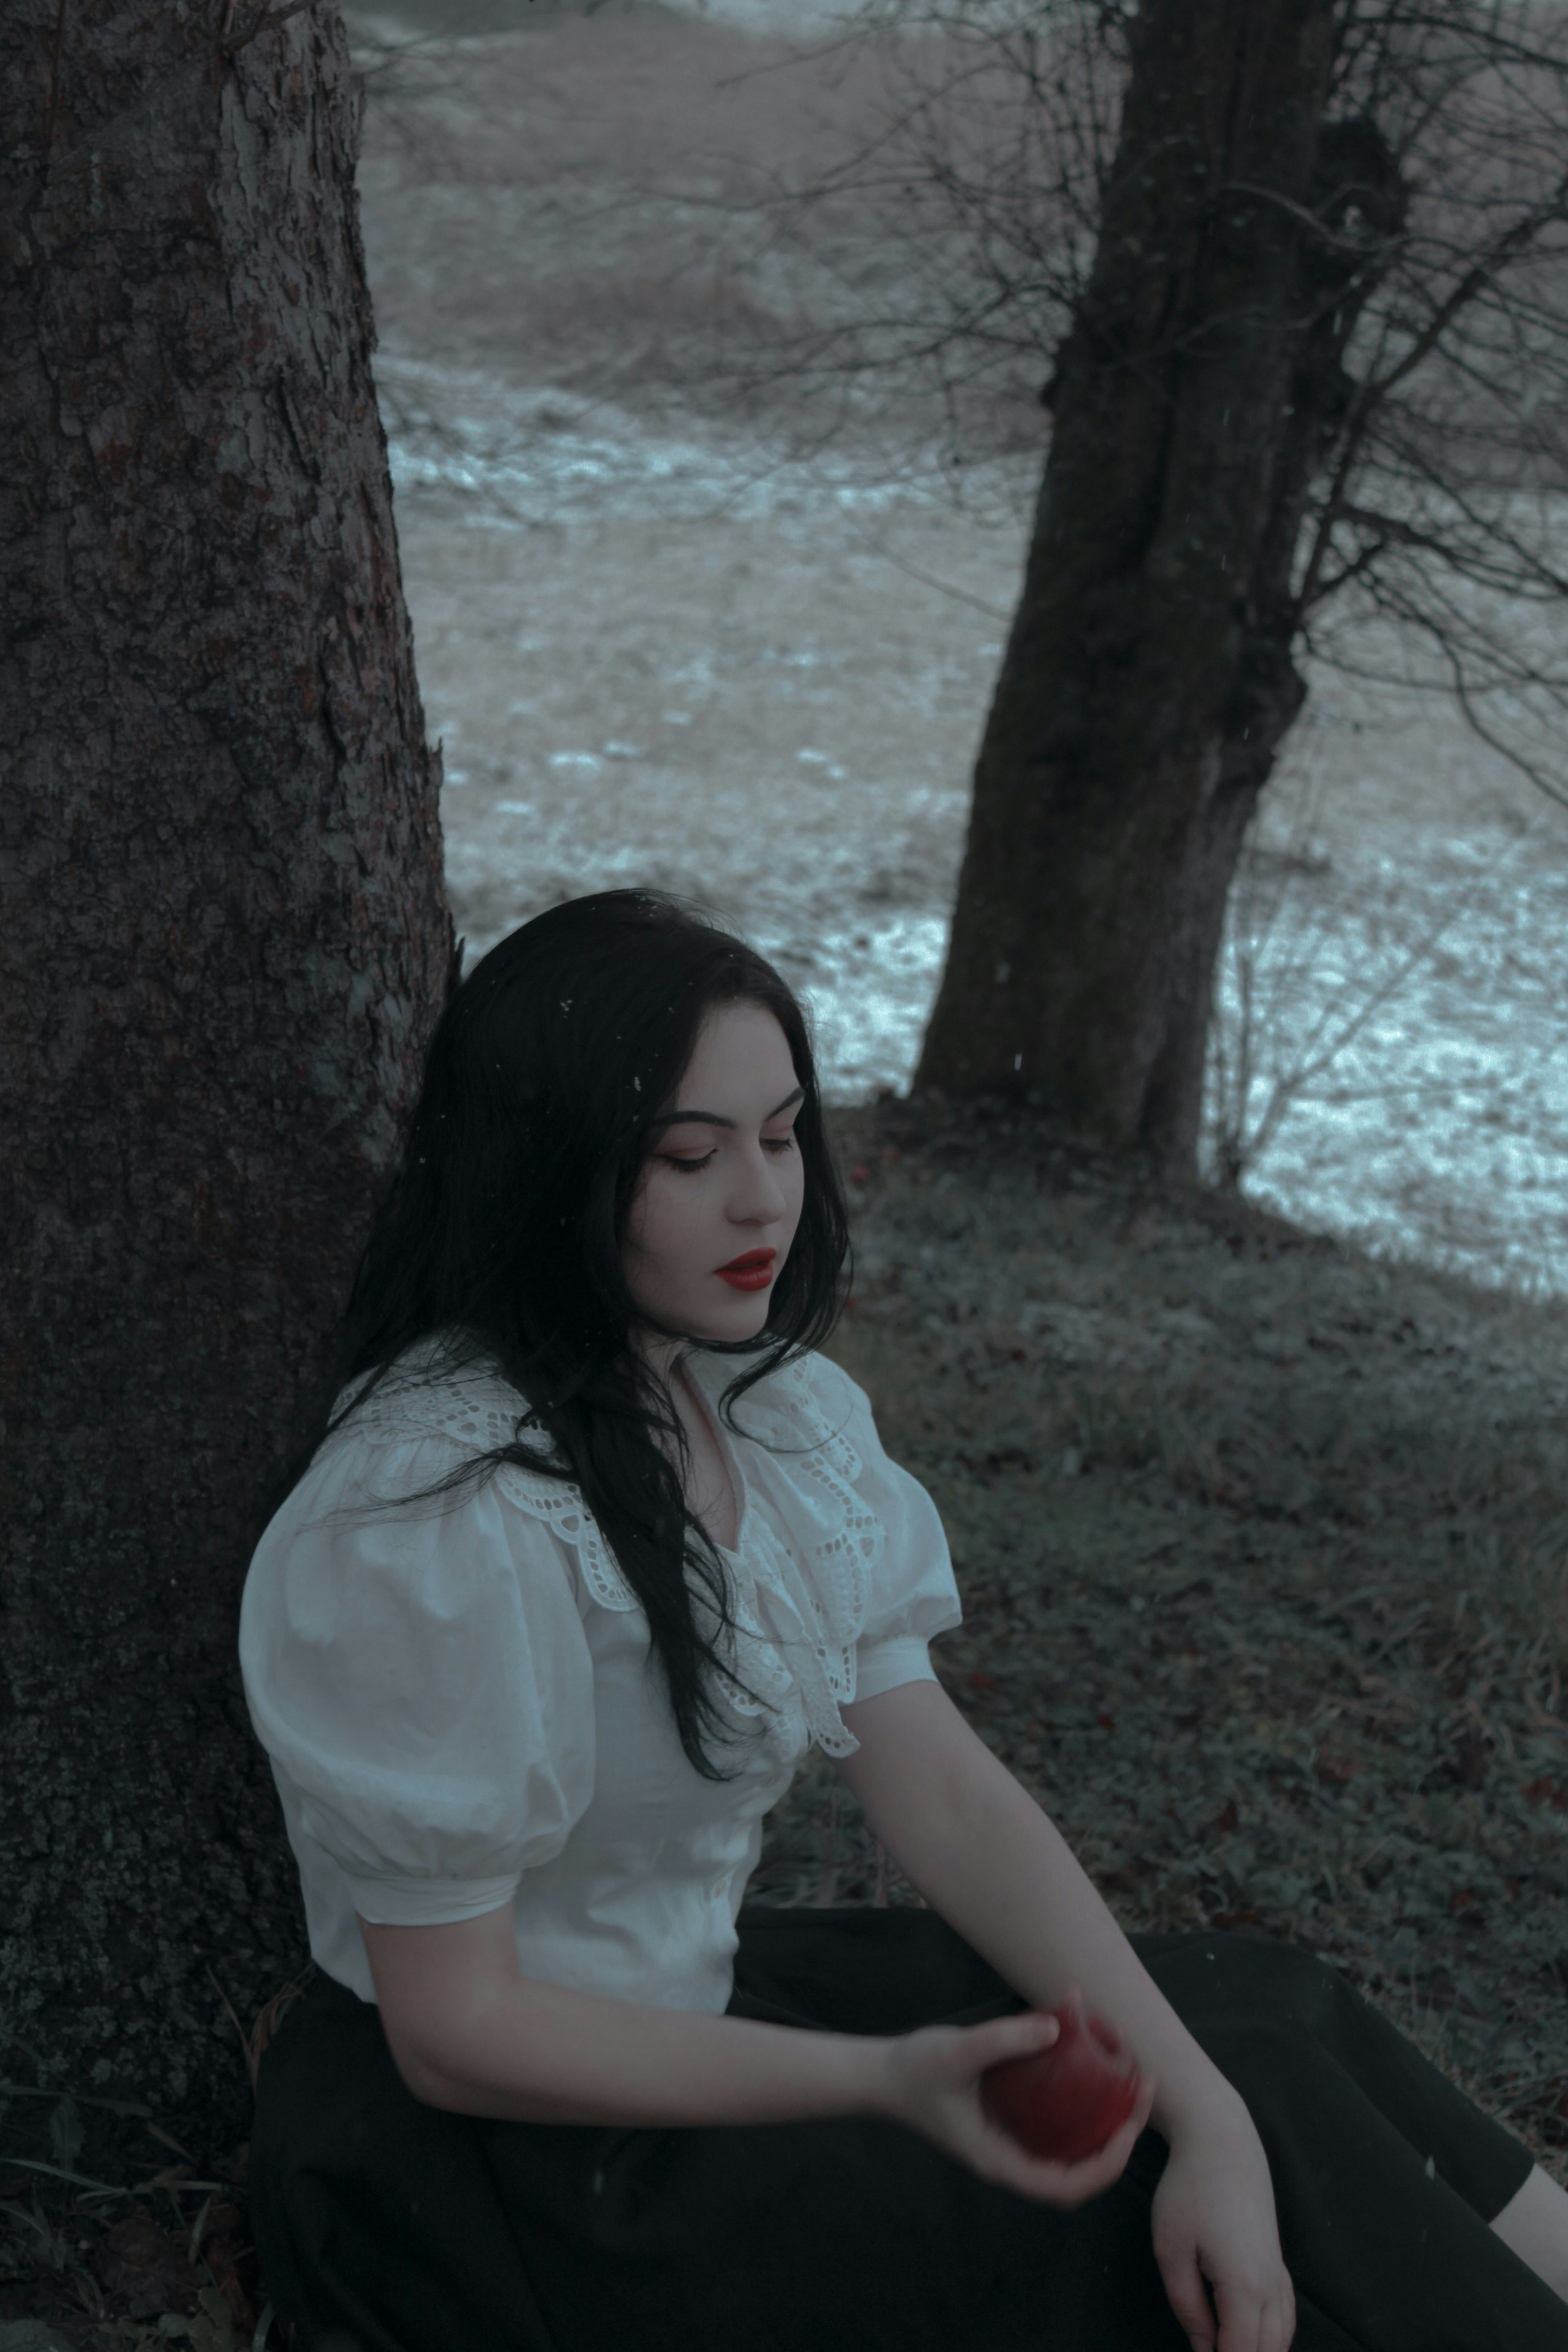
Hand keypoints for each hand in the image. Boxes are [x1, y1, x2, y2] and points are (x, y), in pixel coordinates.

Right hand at [878, 2008, 1155, 2206]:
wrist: (884, 2075)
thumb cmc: (915, 2069)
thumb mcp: (957, 2050)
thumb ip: (1004, 2039)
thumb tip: (1058, 2027)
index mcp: (1001, 2162)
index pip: (1066, 2185)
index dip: (1106, 2164)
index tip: (1129, 2127)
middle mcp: (1012, 2158)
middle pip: (1079, 2167)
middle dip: (1119, 2136)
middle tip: (1143, 2089)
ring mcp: (1012, 2140)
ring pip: (1071, 2144)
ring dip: (1105, 2118)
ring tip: (1131, 2077)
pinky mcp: (1010, 2119)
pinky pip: (1055, 2120)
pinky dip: (1079, 2099)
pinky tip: (1091, 2062)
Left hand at [1150, 2097, 1295, 2351]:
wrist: (1222, 2142)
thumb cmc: (1189, 2191)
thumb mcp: (1172, 2251)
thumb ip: (1188, 2308)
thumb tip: (1203, 2351)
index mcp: (1244, 2287)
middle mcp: (1271, 2286)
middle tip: (1205, 2351)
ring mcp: (1279, 2274)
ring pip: (1280, 2339)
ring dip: (1256, 2350)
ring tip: (1221, 2344)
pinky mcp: (1278, 2262)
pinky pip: (1285, 2316)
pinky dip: (1271, 2336)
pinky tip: (1248, 2336)